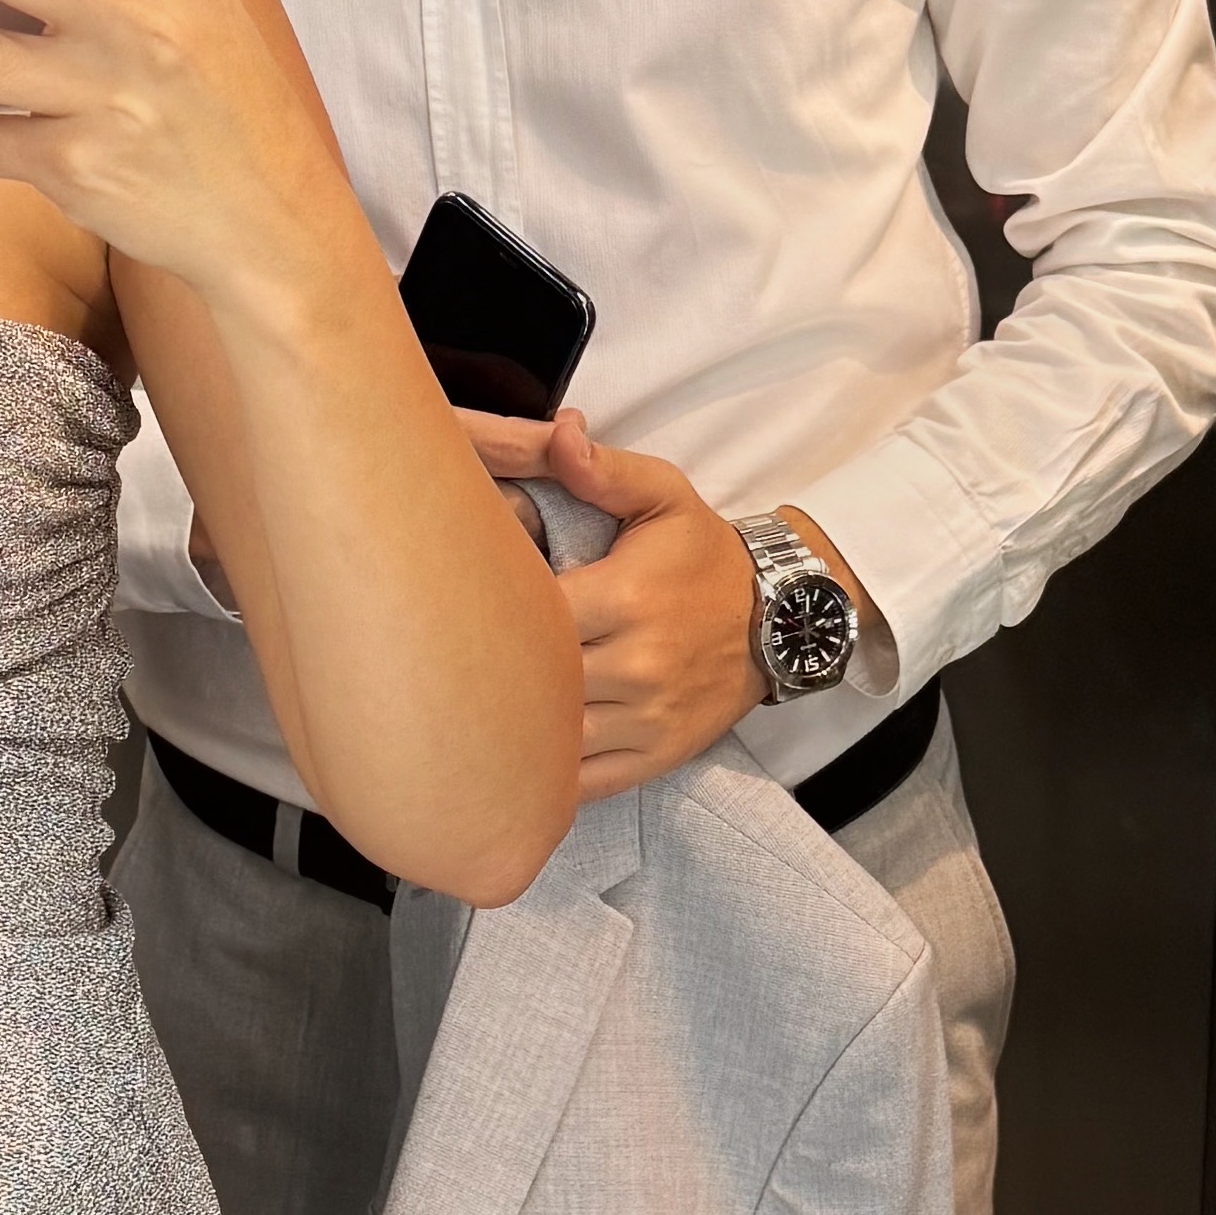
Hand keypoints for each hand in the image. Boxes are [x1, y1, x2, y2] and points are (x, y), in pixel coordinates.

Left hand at [458, 408, 847, 802]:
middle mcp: (636, 666)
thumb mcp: (664, 496)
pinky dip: (541, 777)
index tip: (456, 602)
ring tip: (461, 708)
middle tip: (435, 659)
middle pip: (532, 680)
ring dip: (506, 728)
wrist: (780, 618)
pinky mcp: (654, 758)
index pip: (530, 614)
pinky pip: (582, 783)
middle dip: (486, 670)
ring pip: (550, 742)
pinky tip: (506, 759)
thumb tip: (559, 431)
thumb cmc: (703, 555)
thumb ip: (603, 470)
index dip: (486, 612)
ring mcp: (646, 720)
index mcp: (625, 598)